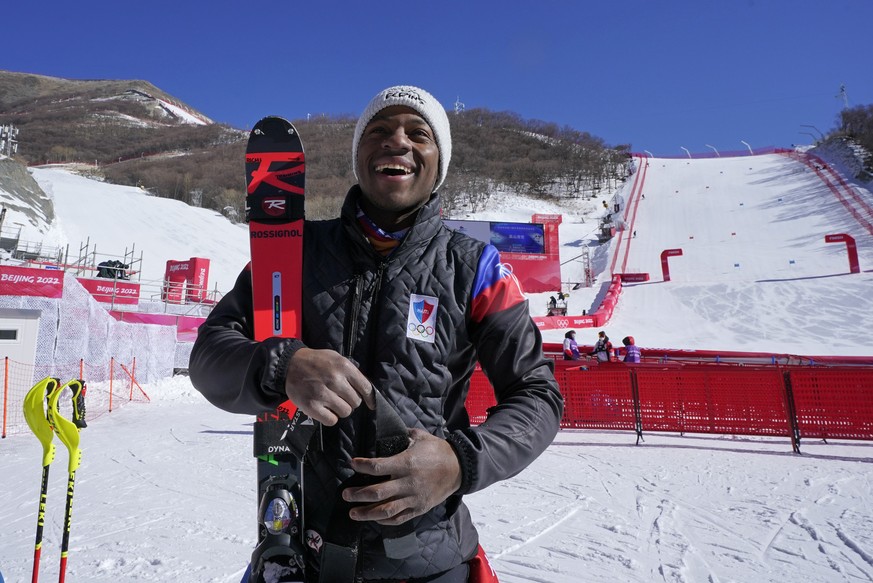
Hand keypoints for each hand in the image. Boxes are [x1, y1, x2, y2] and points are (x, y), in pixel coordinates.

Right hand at [284, 347, 375, 425]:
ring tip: (331, 402)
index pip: (366, 388)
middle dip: (350, 401)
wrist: (290, 364)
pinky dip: (329, 417)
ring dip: (340, 409)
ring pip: (345, 412)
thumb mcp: (337, 358)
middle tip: (340, 397)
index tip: (370, 403)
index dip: (369, 398)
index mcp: (344, 367)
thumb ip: (352, 372)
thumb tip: (367, 391)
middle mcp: (335, 380)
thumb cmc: (316, 361)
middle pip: (356, 402)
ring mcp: (322, 394)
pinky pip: (331, 420)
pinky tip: (324, 409)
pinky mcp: (311, 406)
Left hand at [342, 428, 461, 525]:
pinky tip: (373, 518)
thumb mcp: (420, 437)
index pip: (378, 467)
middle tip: (345, 494)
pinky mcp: (419, 508)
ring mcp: (413, 498)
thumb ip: (402, 434)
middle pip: (377, 492)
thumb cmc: (438, 450)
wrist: (459, 468)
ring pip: (385, 510)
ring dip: (366, 513)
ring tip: (353, 513)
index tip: (352, 463)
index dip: (362, 465)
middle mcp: (408, 482)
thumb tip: (386, 431)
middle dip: (357, 494)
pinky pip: (398, 518)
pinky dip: (384, 520)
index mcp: (407, 463)